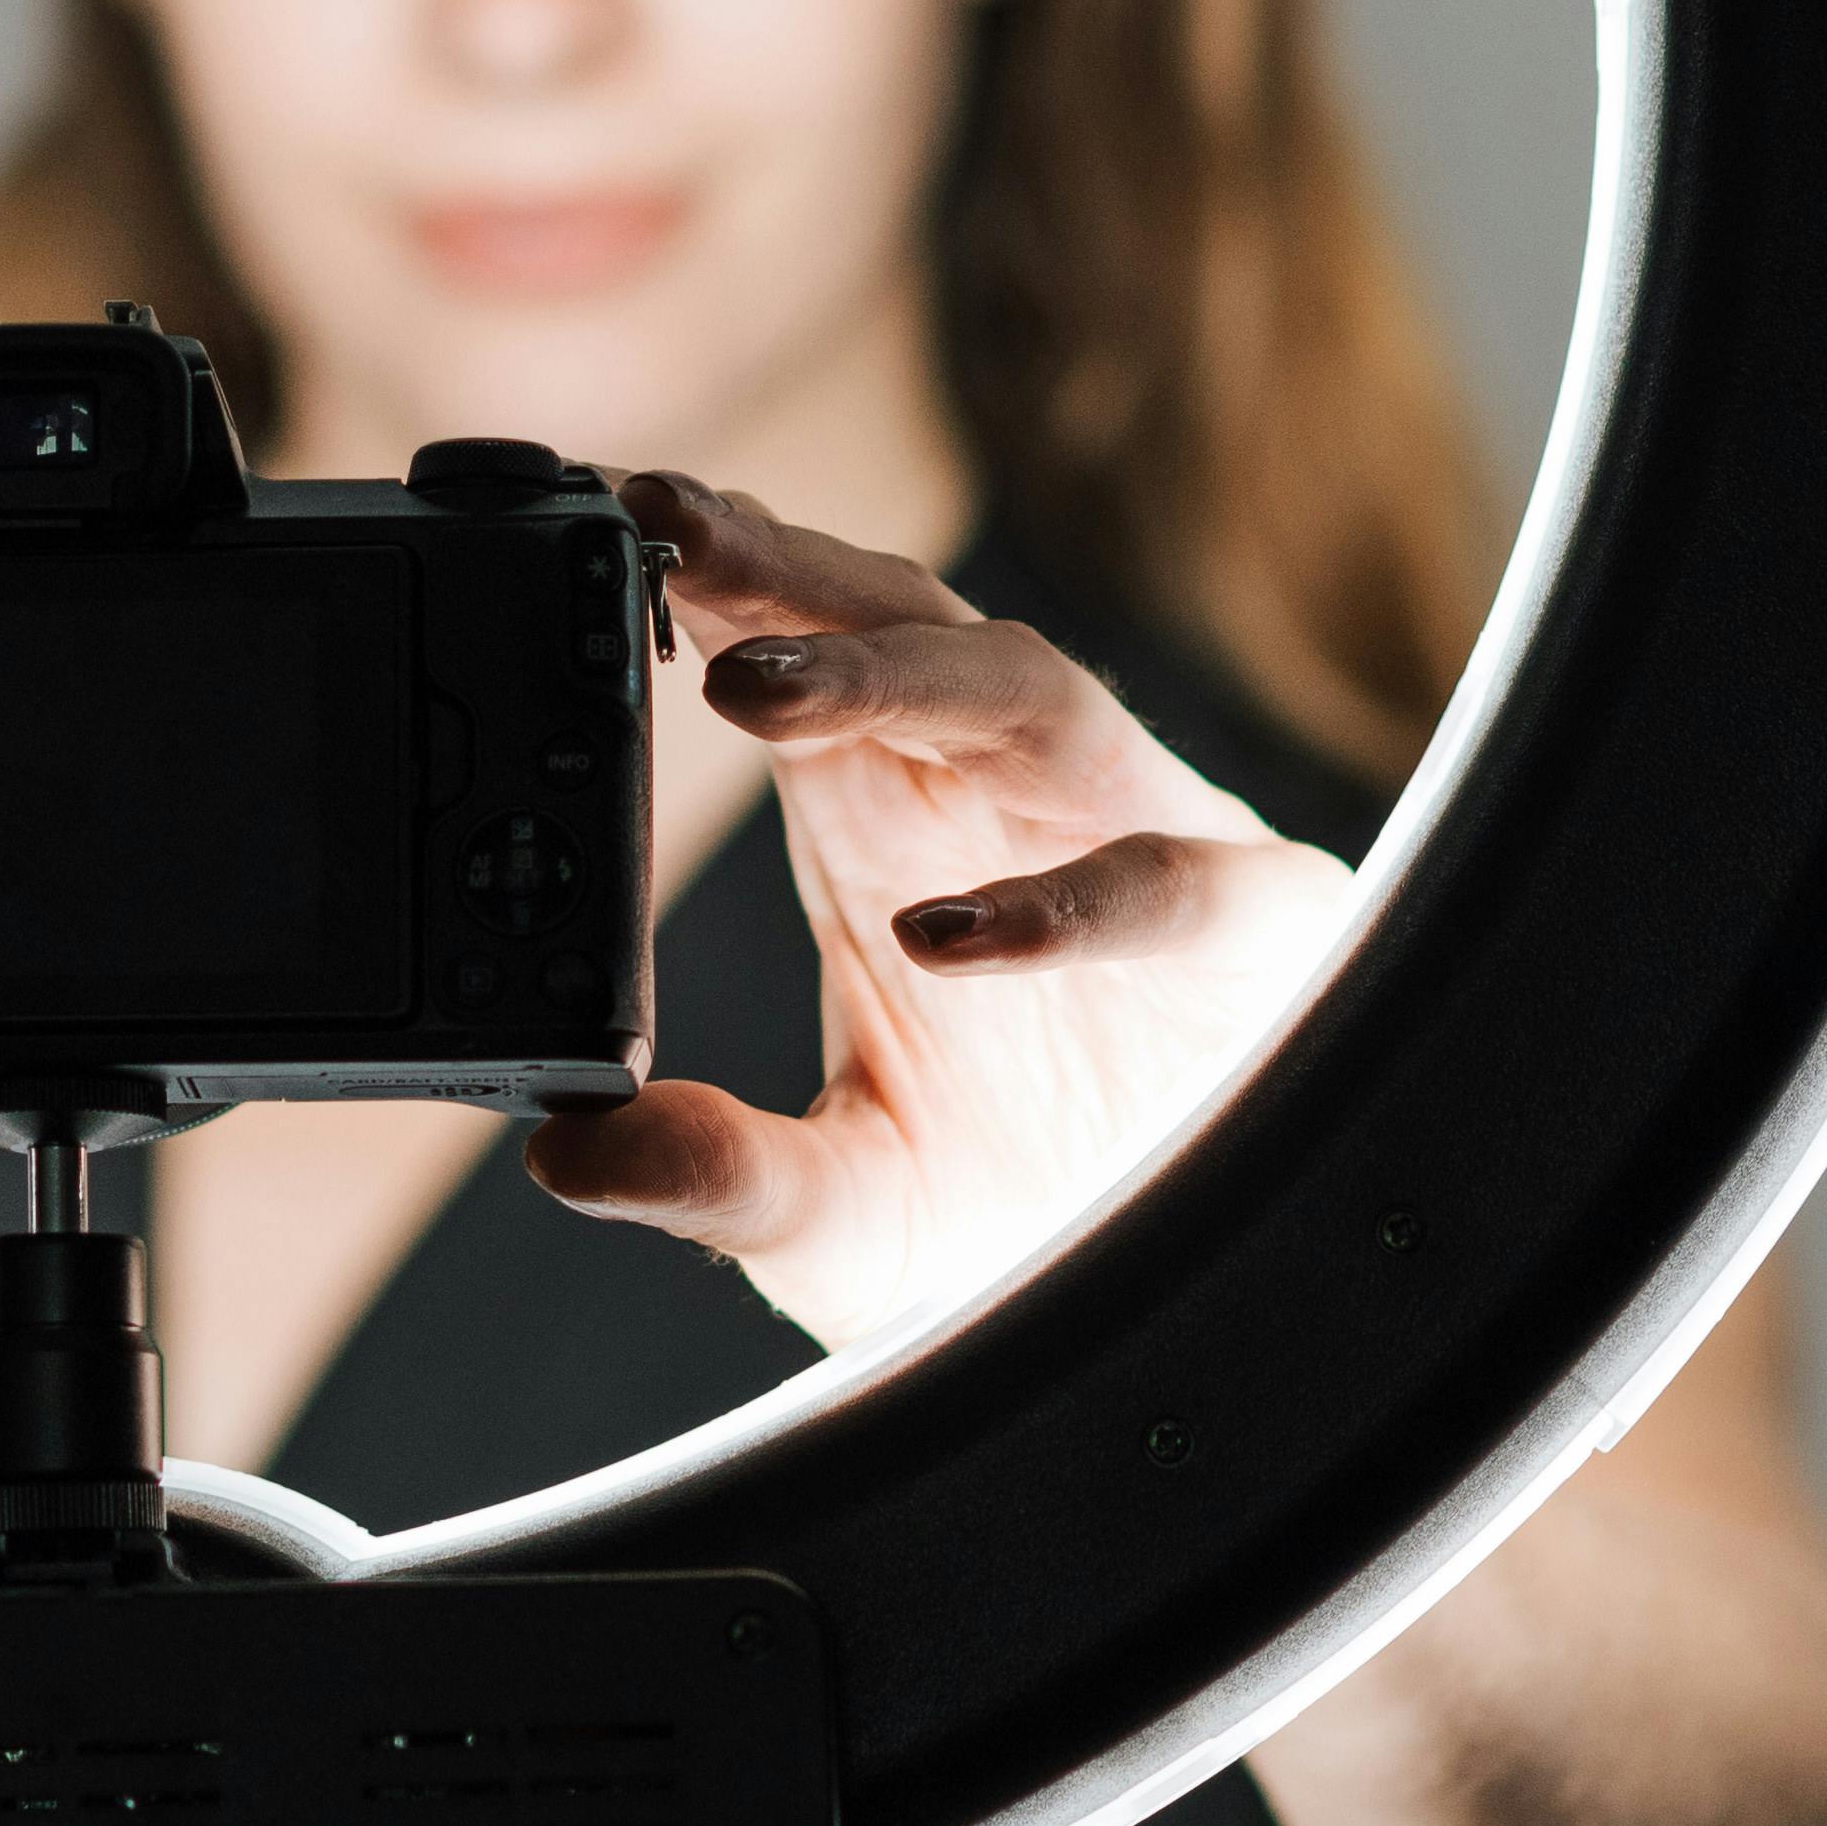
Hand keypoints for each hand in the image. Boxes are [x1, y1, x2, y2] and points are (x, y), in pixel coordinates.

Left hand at [522, 475, 1363, 1351]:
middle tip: (641, 519)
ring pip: (1022, 690)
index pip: (785, 643)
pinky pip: (1171, 880)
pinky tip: (946, 934)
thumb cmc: (1023, 1218)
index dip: (691, 574)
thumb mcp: (841, 1215)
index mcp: (887, 813)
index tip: (576, 513)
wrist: (1204, 1312)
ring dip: (887, 671)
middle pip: (891, 621)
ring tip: (750, 682)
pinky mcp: (1262, 932)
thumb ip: (722, 1177)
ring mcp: (1140, 840)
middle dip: (771, 562)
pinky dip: (1063, 900)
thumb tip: (564, 1154)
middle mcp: (1005, 797)